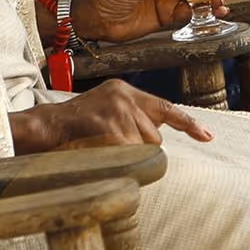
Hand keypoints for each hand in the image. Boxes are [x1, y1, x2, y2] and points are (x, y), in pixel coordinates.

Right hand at [10, 79, 214, 151]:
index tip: (207, 137)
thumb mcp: (104, 112)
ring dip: (125, 155)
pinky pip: (126, 152)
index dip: (188, 124)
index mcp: (124, 91)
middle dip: (138, 148)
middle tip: (108, 145)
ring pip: (142, 146)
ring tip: (98, 145)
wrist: (41, 128)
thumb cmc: (72, 128)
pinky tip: (97, 151)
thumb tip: (156, 138)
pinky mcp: (107, 124)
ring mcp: (116, 108)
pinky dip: (116, 159)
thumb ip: (131, 119)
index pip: (165, 108)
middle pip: (154, 136)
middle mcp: (124, 96)